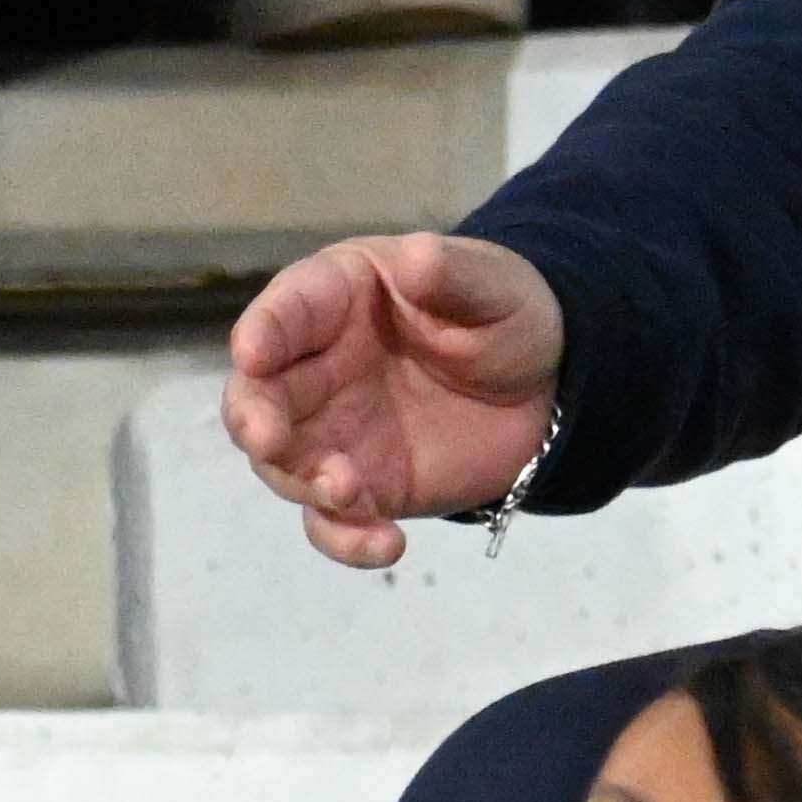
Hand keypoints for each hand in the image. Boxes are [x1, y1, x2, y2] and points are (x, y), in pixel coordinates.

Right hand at [219, 235, 565, 572]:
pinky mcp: (360, 485)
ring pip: (284, 465)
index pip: (285, 312)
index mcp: (336, 301)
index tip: (253, 353)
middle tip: (269, 438)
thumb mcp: (493, 285)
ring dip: (305, 482)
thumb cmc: (504, 313)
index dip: (263, 331)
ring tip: (349, 492)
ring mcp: (330, 432)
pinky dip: (347, 538)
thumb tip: (417, 256)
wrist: (549, 382)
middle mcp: (314, 369)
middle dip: (254, 419)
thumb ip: (453, 274)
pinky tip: (385, 545)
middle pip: (258, 397)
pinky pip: (332, 521)